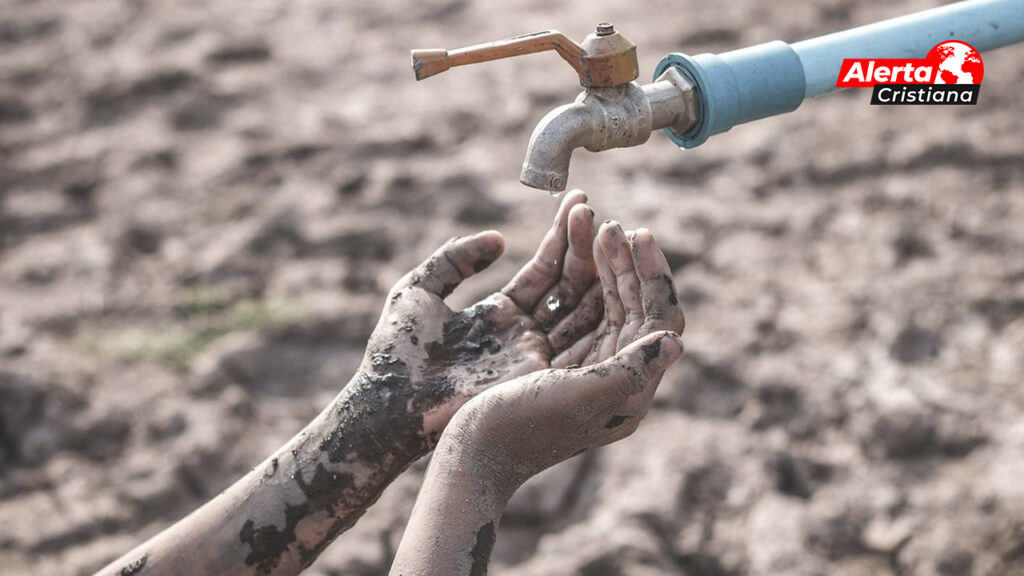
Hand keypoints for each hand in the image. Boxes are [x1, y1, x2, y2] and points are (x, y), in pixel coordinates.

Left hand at [358, 191, 604, 440]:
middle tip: (593, 209)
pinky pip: (579, 336)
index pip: (543, 270)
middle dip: (583, 247)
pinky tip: (610, 272)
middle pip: (568, 285)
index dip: (561, 237)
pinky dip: (597, 306)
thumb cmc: (396, 350)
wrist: (389, 402)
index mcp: (502, 314)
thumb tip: (499, 239)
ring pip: (580, 306)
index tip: (578, 201)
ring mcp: (536, 354)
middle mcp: (526, 334)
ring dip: (595, 270)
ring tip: (607, 229)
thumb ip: (456, 259)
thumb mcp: (419, 289)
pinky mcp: (538, 375)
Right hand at [441, 225, 685, 481]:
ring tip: (586, 216)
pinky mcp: (548, 354)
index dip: (654, 275)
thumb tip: (676, 341)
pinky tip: (565, 241)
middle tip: (611, 224)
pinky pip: (569, 304)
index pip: (658, 320)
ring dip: (596, 258)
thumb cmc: (520, 430)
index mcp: (628, 388)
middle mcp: (610, 373)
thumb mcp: (579, 398)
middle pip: (631, 304)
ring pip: (600, 298)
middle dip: (623, 260)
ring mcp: (579, 362)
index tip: (638, 233)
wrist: (470, 457)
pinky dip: (568, 270)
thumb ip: (630, 371)